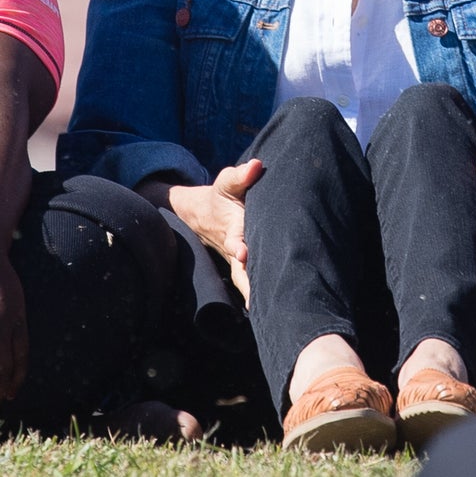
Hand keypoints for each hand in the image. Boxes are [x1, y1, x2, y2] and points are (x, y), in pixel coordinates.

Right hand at [0, 253, 27, 400]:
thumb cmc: (2, 284)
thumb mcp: (16, 303)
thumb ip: (15, 325)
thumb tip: (13, 353)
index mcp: (17, 316)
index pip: (21, 353)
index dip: (17, 375)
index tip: (13, 392)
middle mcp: (5, 321)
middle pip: (4, 361)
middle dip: (2, 384)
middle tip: (0, 399)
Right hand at [168, 158, 262, 302]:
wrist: (205, 215)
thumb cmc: (222, 195)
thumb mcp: (227, 182)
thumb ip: (241, 175)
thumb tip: (256, 166)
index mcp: (233, 226)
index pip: (236, 237)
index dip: (239, 245)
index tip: (242, 252)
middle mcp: (235, 246)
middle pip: (240, 268)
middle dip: (246, 280)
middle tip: (254, 296)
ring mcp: (238, 258)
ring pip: (244, 279)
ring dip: (251, 293)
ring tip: (264, 311)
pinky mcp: (244, 265)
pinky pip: (249, 281)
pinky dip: (254, 295)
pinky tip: (269, 311)